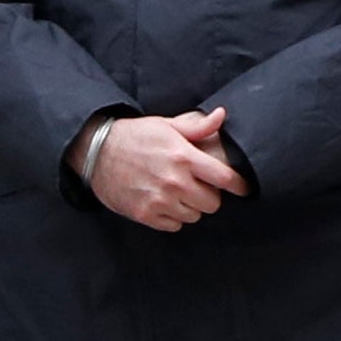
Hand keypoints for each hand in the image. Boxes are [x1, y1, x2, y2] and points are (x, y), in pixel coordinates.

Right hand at [84, 109, 248, 231]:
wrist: (96, 152)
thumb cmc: (135, 136)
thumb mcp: (167, 125)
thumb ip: (197, 126)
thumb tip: (222, 115)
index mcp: (183, 157)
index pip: (224, 178)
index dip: (238, 185)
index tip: (243, 188)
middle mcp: (174, 181)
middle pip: (212, 203)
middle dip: (209, 195)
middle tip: (198, 186)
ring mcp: (159, 200)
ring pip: (194, 216)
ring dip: (190, 207)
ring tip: (178, 193)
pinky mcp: (144, 214)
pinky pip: (174, 225)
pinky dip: (173, 217)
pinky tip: (164, 203)